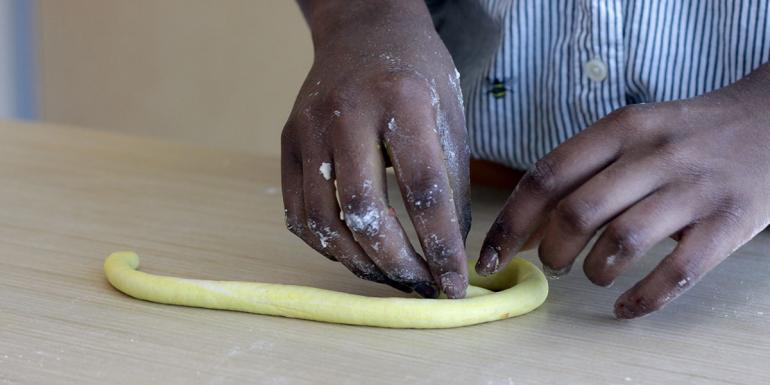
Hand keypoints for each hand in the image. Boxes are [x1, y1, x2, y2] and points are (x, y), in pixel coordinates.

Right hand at [282, 1, 470, 297]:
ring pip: (322, 220)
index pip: (423, 189)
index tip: (455, 282)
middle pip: (364, 212)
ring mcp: (308, 129)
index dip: (441, 245)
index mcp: (401, 100)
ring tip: (391, 277)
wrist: (361, 30)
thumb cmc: (415, 73)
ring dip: (359, 262)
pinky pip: (297, 213)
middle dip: (396, 263)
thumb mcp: (449, 113)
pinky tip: (355, 254)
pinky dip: (326, 245)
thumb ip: (450, 180)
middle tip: (421, 286)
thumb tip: (448, 248)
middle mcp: (346, 114)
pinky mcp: (286, 143)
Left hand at [477, 63, 769, 317]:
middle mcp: (654, 155)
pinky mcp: (729, 223)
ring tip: (595, 274)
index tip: (491, 256)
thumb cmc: (684, 136)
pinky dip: (643, 298)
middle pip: (577, 212)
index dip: (510, 222)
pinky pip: (676, 273)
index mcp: (620, 129)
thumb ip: (581, 173)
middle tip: (555, 263)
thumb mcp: (631, 134)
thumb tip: (523, 229)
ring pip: (621, 242)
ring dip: (594, 272)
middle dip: (552, 250)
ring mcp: (693, 189)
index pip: (547, 176)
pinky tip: (627, 306)